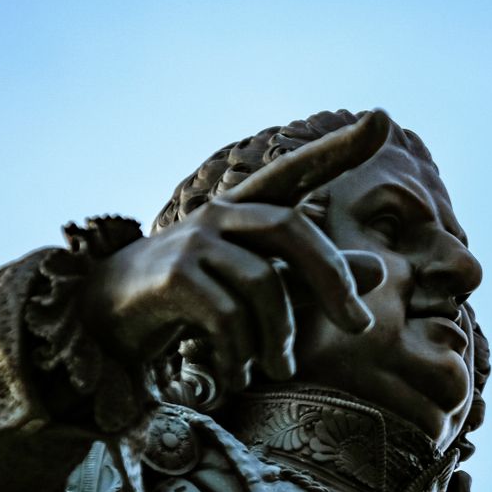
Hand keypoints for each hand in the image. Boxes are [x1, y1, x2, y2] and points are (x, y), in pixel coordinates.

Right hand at [82, 110, 390, 392]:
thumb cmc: (194, 298)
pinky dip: (242, 355)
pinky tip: (239, 375)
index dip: (338, 148)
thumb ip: (312, 279)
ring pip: (264, 284)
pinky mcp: (172, 276)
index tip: (383, 116)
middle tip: (359, 327)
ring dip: (280, 337)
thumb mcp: (259, 287)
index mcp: (246, 210)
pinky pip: (229, 317)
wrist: (108, 316)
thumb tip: (378, 270)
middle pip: (293, 229)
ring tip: (278, 368)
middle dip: (334, 279)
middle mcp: (222, 214)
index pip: (297, 171)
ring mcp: (194, 241)